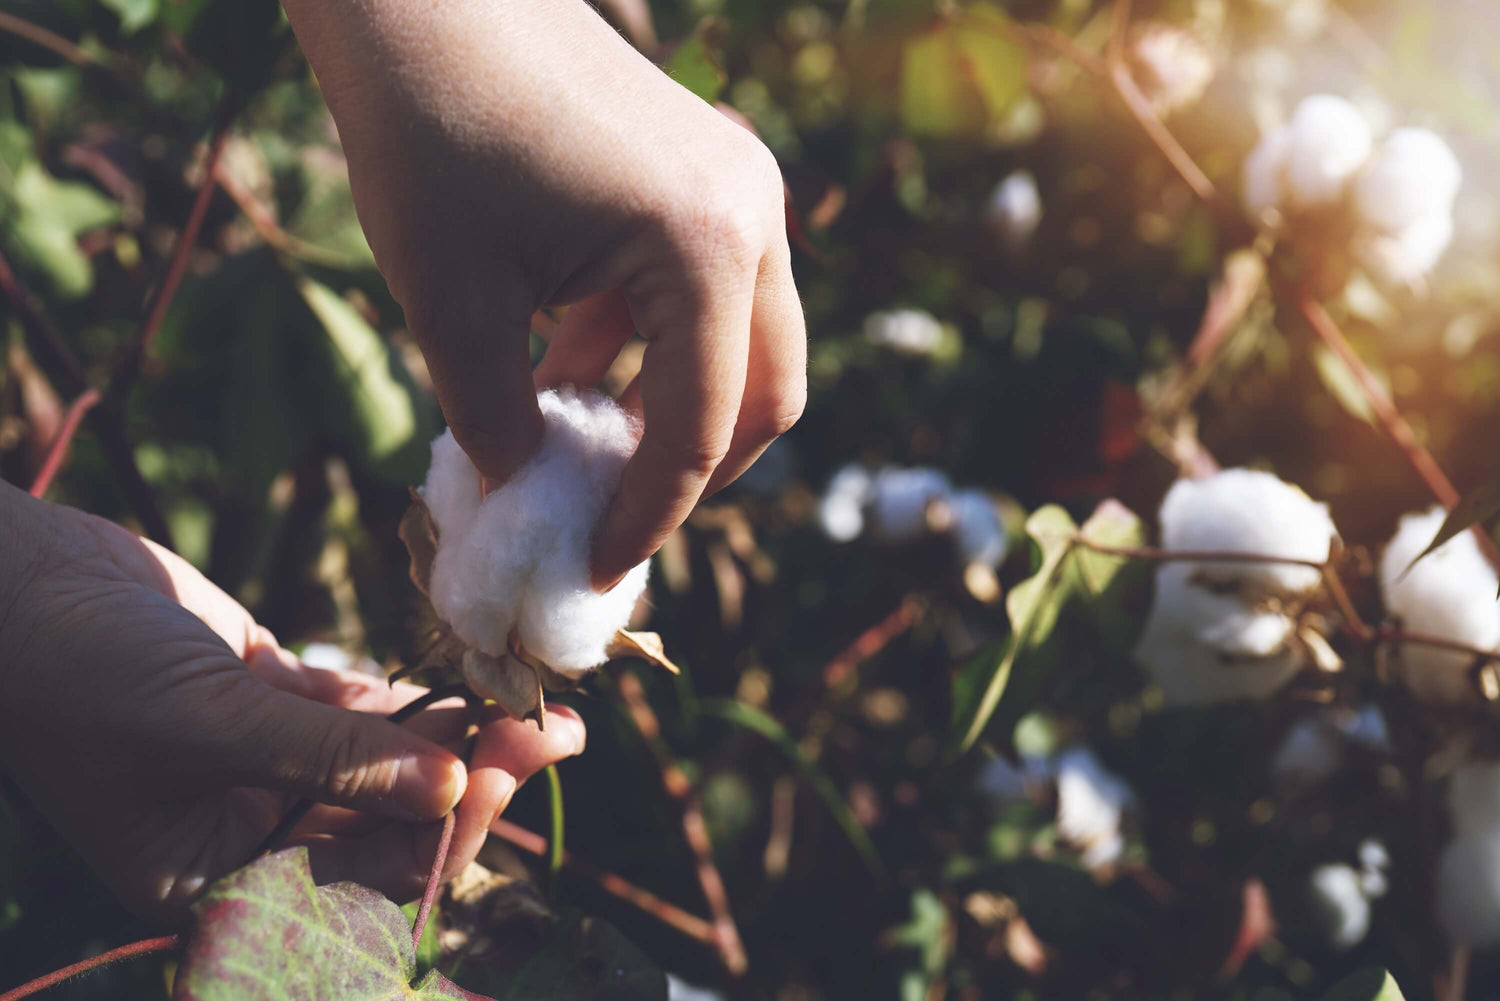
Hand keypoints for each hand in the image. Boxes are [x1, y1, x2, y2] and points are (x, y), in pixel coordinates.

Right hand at [0, 484, 583, 919]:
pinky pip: (358, 711)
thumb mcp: (207, 722)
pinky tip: (470, 679)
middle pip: (389, 821)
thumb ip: (331, 756)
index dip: (443, 833)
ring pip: (386, 764)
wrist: (11, 579)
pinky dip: (411, 699)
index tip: (506, 771)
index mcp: (215, 877)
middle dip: (472, 778)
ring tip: (535, 700)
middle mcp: (247, 830)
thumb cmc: (78, 669)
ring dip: (459, 734)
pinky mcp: (270, 697)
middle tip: (551, 729)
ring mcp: (263, 763)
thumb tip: (453, 786)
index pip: (359, 880)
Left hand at [281, 0, 807, 587]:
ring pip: (745, 343)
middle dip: (696, 470)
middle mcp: (751, 218)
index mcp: (706, 250)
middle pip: (766, 392)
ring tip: (576, 445)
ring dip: (672, 406)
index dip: (647, 515)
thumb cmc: (429, 130)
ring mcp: (739, 187)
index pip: (698, 427)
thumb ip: (496, 419)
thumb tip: (527, 489)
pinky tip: (565, 364)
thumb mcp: (450, 301)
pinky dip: (654, 345)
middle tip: (617, 515)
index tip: (595, 568)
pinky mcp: (707, 171)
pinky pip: (707, 290)